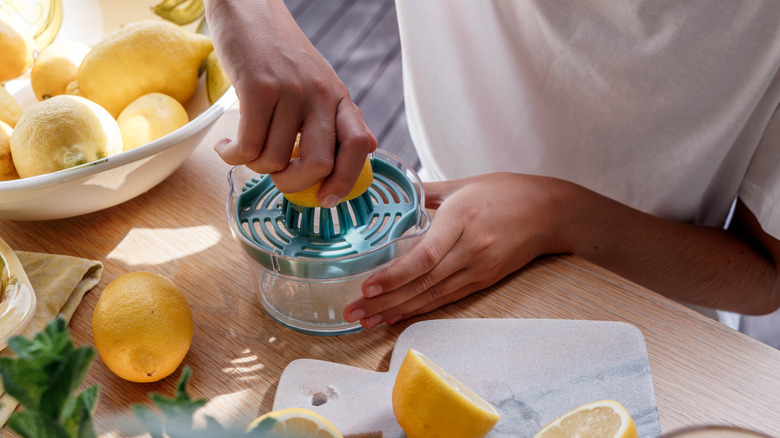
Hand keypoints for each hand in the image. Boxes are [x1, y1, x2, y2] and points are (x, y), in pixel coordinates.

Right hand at [205, 0, 376, 206]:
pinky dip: (232, 156)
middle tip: (275, 179)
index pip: (359, 145)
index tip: (325, 200)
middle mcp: (320, 94)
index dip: (346, 181)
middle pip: (319, 164)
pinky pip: (248, 146)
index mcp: (339, 96)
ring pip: (275, 159)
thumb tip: (370, 147)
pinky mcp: (257, 88)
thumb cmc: (279, 51)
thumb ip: (340, 117)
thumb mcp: (319, 81)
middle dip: (293, 184)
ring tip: (243, 149)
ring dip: (254, 166)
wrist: (248, 7)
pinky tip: (226, 146)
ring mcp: (290, 91)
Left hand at [343, 173, 578, 328]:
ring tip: (365, 320)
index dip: (396, 274)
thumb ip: (426, 191)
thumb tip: (392, 193)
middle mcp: (470, 249)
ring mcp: (479, 269)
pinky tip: (395, 316)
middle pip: (422, 282)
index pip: (425, 255)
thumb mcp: (465, 183)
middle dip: (384, 301)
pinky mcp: (484, 280)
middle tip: (352, 312)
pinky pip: (446, 299)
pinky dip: (418, 309)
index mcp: (462, 219)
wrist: (552, 213)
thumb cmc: (507, 192)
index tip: (367, 285)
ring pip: (432, 296)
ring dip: (396, 311)